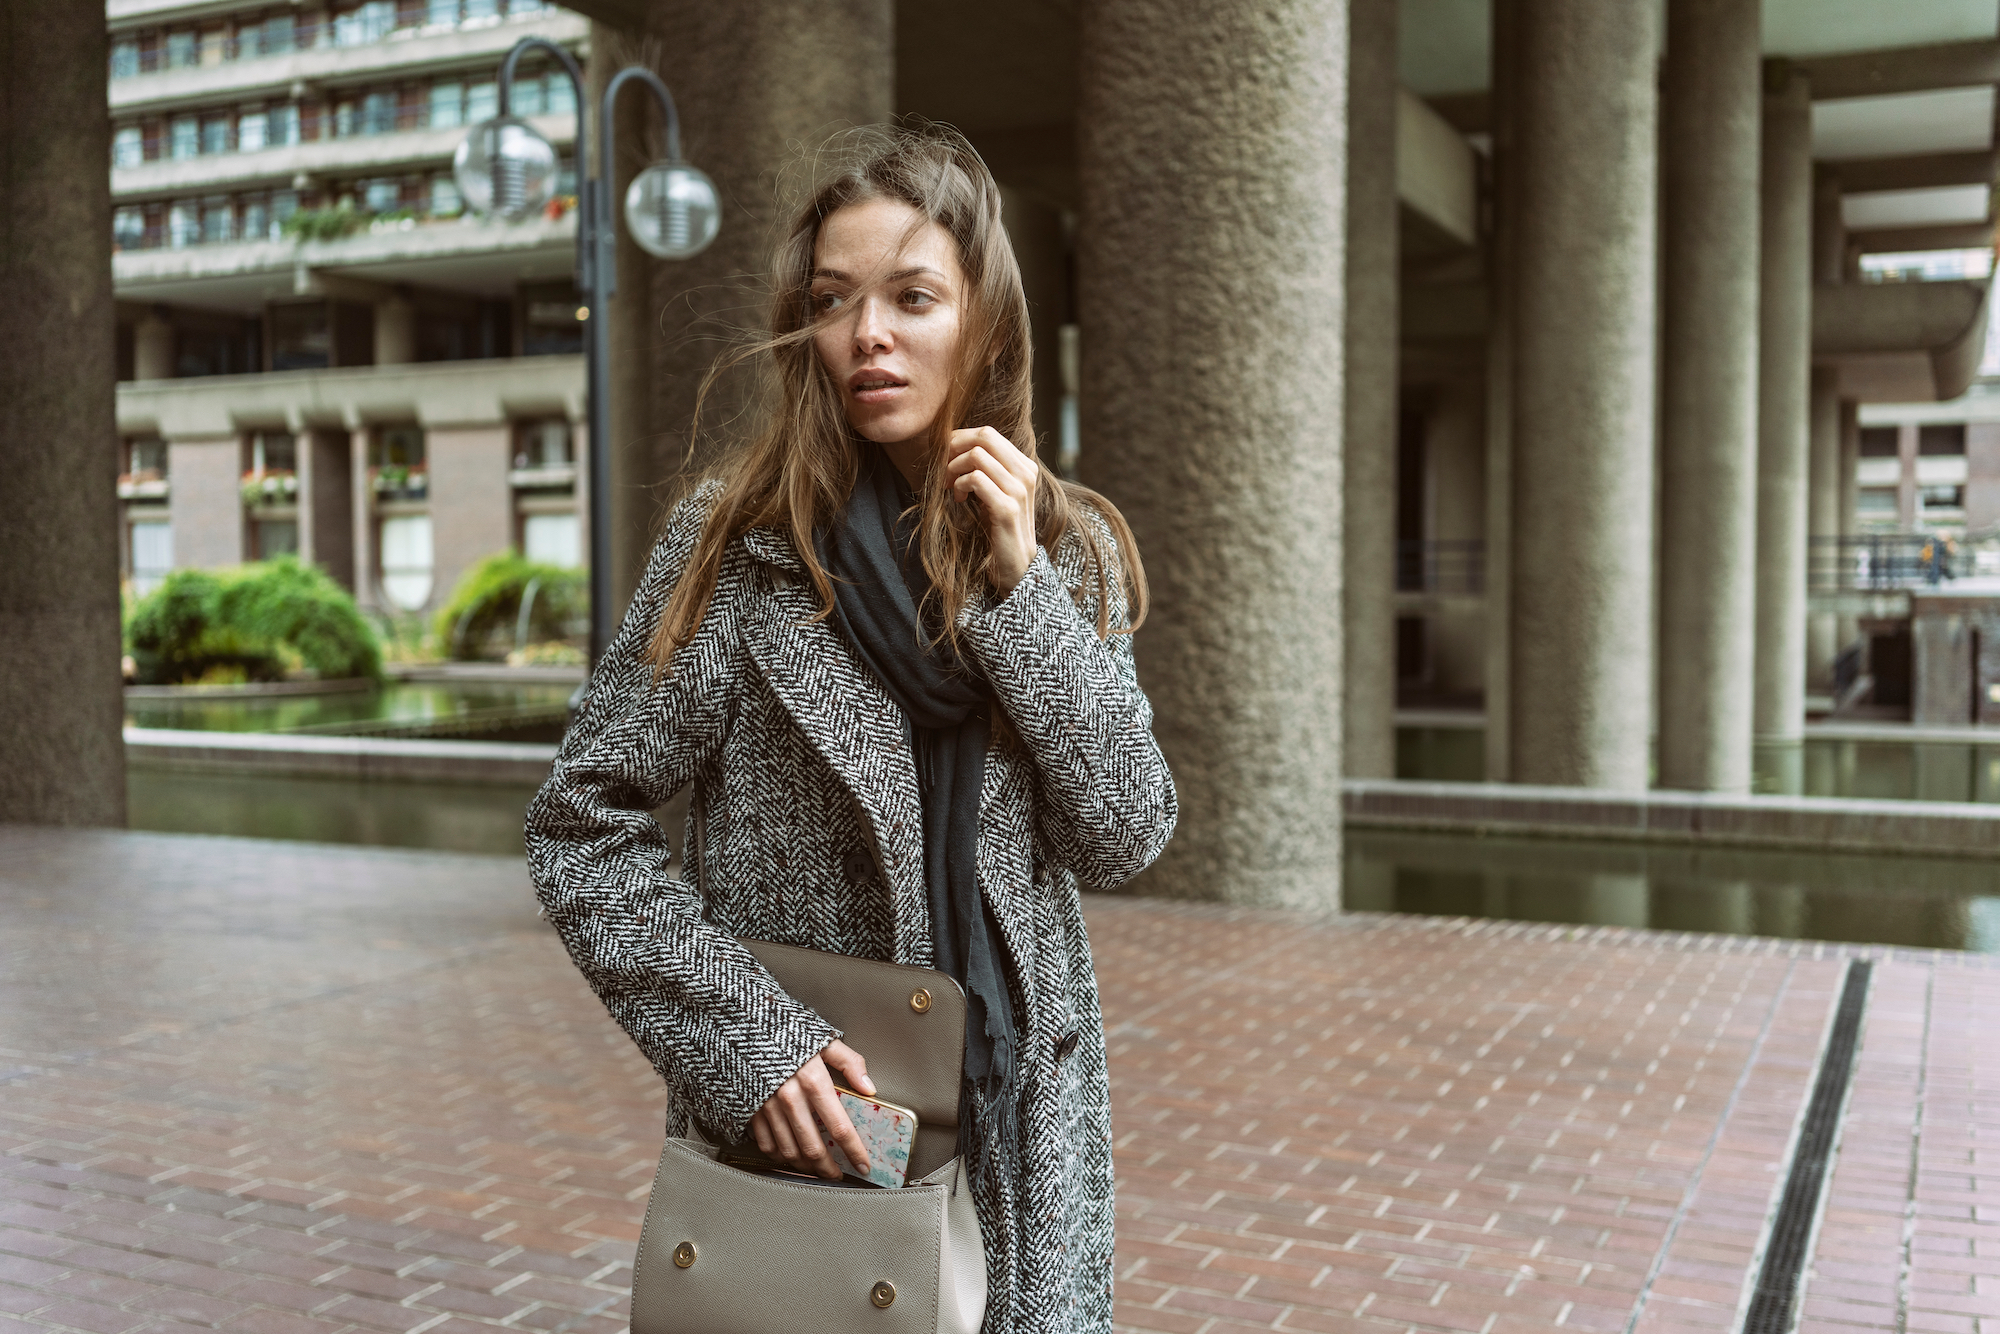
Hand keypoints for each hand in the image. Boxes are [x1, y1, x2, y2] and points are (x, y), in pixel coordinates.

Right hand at [748, 1039, 873, 1180]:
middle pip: (813, 1147)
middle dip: (829, 1167)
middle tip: (838, 1174)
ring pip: (789, 1151)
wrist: (741, 1024)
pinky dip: (780, 1155)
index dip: (854, 1150)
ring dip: (806, 1166)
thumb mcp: (823, 1039)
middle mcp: (790, 1097)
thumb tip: (869, 1087)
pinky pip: (766, 1144)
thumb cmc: (785, 1030)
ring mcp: (767, 1106)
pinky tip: (790, 1155)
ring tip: (817, 1168)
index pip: (840, 1127)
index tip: (864, 1164)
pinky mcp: (750, 1109)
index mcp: (813, 1080)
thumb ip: (850, 1062)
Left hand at [945, 427, 1038, 594]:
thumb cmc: (999, 528)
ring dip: (953, 469)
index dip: (960, 439)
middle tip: (943, 467)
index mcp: (1024, 466)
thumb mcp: (995, 492)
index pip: (988, 433)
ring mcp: (1018, 490)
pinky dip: (959, 485)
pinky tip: (958, 498)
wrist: (1016, 566)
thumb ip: (986, 468)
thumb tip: (953, 445)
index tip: (946, 457)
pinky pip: (975, 479)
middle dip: (955, 447)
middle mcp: (1025, 473)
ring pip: (976, 455)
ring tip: (950, 486)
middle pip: (984, 436)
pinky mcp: (1007, 508)